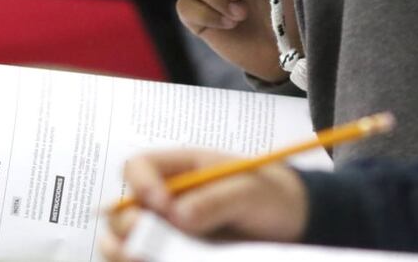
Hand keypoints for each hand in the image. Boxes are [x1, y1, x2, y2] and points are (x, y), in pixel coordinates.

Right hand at [100, 149, 308, 260]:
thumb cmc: (271, 195)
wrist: (293, 224)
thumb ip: (217, 198)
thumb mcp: (251, 189)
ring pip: (127, 242)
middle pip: (123, 210)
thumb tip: (179, 215)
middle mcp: (166, 201)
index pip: (139, 166)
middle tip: (141, 240)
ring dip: (123, 251)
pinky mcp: (176, 256)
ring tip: (139, 258)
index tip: (160, 202)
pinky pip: (150, 261)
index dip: (140, 183)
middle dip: (126, 225)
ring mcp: (169, 232)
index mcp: (180, 169)